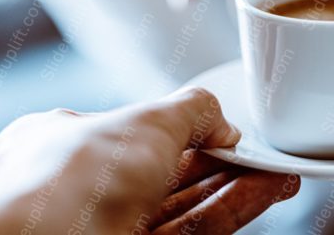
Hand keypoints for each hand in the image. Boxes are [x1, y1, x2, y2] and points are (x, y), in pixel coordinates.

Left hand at [0, 88, 298, 233]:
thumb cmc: (76, 176)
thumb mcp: (147, 118)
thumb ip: (192, 110)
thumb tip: (222, 122)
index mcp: (57, 143)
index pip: (130, 129)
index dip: (182, 127)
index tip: (221, 126)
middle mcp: (79, 190)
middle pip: (166, 172)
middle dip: (219, 160)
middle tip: (259, 152)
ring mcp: (106, 228)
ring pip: (184, 204)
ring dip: (235, 185)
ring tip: (276, 171)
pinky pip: (194, 229)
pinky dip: (232, 208)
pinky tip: (265, 190)